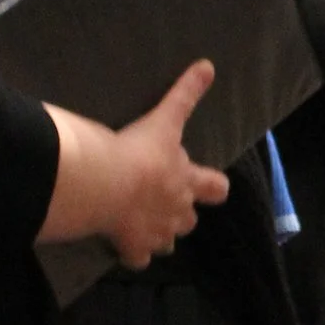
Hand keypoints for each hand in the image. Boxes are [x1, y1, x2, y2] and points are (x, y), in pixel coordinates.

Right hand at [87, 61, 231, 266]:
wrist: (108, 183)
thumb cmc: (138, 150)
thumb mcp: (165, 119)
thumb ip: (186, 94)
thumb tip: (209, 65)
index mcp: (187, 180)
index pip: (215, 188)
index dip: (213, 188)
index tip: (212, 188)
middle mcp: (178, 211)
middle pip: (190, 221)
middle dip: (182, 215)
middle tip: (164, 204)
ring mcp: (157, 233)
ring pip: (167, 244)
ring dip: (159, 237)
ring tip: (142, 227)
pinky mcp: (133, 248)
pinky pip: (138, 259)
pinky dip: (132, 254)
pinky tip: (121, 247)